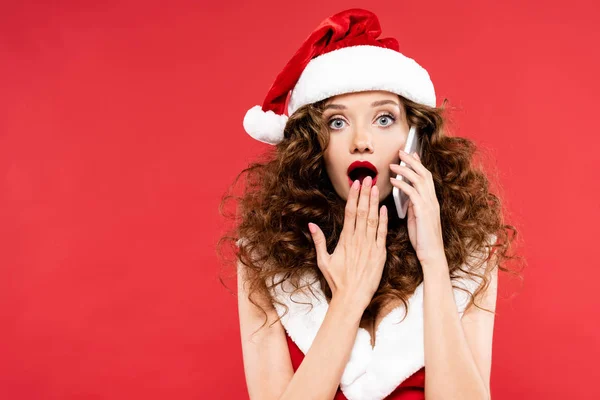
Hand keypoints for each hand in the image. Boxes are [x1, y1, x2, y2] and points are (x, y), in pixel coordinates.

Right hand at [308, 175, 387, 310]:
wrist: (352, 298)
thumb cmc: (337, 281)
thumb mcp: (324, 261)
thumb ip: (319, 241)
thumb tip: (311, 225)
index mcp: (345, 240)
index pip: (350, 213)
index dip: (353, 197)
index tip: (356, 184)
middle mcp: (358, 240)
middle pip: (362, 211)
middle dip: (365, 193)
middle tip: (368, 178)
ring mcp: (370, 246)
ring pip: (373, 219)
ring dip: (375, 202)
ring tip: (376, 187)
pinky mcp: (380, 254)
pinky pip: (382, 233)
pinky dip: (384, 220)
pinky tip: (385, 208)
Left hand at [389, 150, 445, 266]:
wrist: (431, 254)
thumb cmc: (423, 239)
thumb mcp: (416, 218)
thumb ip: (412, 206)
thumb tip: (405, 196)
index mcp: (431, 201)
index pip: (426, 177)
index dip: (419, 164)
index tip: (411, 154)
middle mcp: (432, 200)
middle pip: (424, 174)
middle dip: (412, 161)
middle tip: (401, 151)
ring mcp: (429, 205)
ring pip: (418, 180)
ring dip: (405, 170)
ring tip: (393, 164)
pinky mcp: (423, 212)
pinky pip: (412, 193)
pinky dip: (402, 185)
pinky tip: (393, 181)